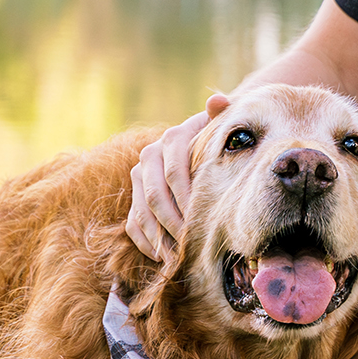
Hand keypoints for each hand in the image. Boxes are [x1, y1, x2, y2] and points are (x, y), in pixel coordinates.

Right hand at [126, 92, 227, 258]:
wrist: (206, 146)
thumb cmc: (221, 140)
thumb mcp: (224, 126)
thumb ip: (222, 114)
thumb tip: (216, 100)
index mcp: (172, 138)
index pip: (174, 171)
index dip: (187, 197)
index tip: (202, 219)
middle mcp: (150, 156)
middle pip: (155, 196)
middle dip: (174, 223)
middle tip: (192, 244)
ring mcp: (139, 177)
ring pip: (142, 212)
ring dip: (160, 238)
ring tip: (180, 257)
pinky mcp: (134, 198)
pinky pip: (133, 225)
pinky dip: (147, 243)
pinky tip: (165, 257)